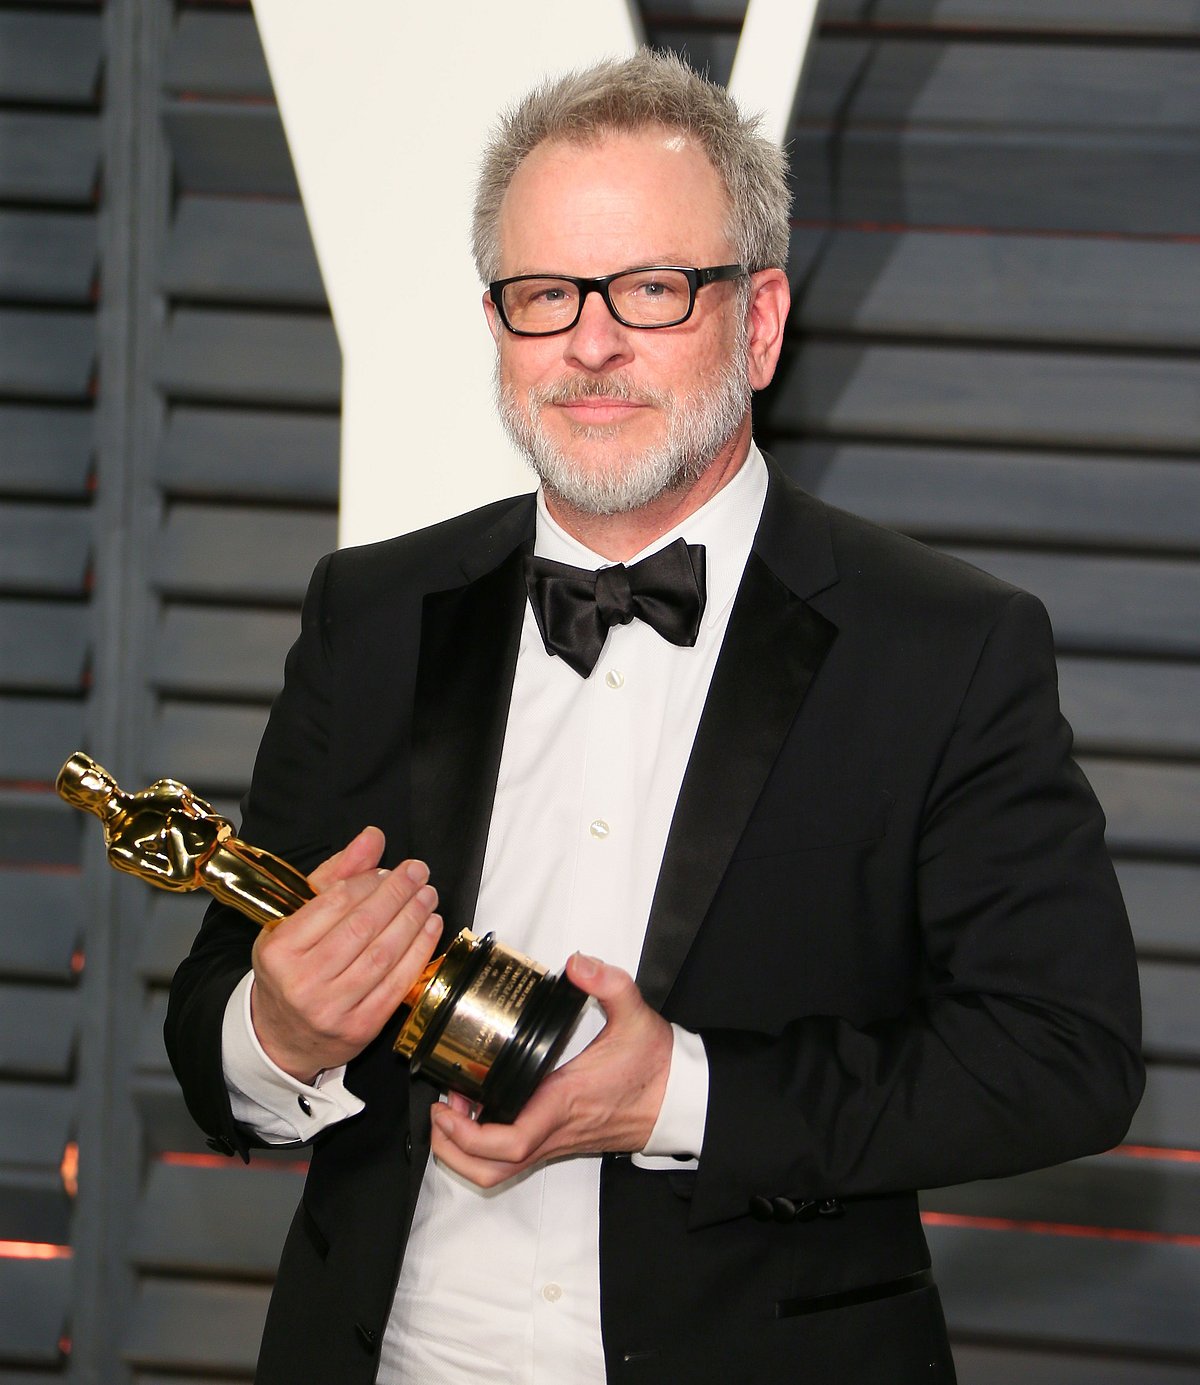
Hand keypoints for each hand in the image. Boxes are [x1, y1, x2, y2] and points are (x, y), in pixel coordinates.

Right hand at [250, 827, 442, 1081]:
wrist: (281, 1037)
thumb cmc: (292, 970)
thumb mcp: (297, 920)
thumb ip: (335, 876)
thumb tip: (373, 837)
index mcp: (279, 950)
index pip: (333, 903)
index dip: (368, 881)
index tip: (390, 869)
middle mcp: (302, 981)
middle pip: (362, 927)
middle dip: (397, 894)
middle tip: (419, 873)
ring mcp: (331, 1008)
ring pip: (383, 954)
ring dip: (413, 919)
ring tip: (428, 896)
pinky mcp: (359, 1028)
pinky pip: (397, 983)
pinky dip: (419, 951)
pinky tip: (430, 928)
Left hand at [429, 953, 672, 1187]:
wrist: (679, 1097)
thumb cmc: (656, 1064)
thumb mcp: (637, 1014)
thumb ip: (609, 983)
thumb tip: (579, 964)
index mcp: (565, 1102)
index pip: (512, 1141)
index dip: (470, 1134)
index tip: (447, 1106)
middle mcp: (556, 1129)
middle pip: (493, 1169)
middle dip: (453, 1150)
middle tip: (437, 1113)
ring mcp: (558, 1141)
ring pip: (502, 1171)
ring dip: (467, 1155)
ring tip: (452, 1115)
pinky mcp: (561, 1141)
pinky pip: (516, 1159)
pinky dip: (488, 1148)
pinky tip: (482, 1111)